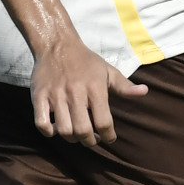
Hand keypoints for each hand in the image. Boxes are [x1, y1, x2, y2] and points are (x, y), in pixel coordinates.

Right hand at [29, 33, 144, 146]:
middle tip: (91, 139)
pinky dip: (49, 132)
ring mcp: (55, 95)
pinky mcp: (39, 96)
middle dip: (90, 141)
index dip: (108, 136)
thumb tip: (144, 92)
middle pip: (83, 130)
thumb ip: (124, 85)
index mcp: (95, 87)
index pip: (104, 122)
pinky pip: (41, 123)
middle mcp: (75, 92)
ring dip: (71, 138)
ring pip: (64, 130)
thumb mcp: (107, 70)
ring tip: (76, 135)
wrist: (56, 44)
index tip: (109, 138)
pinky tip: (55, 129)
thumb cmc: (85, 60)